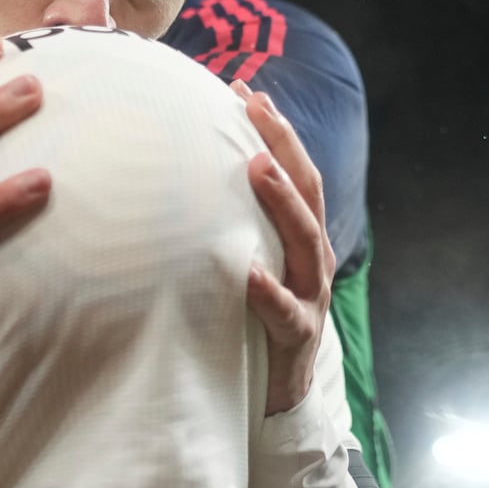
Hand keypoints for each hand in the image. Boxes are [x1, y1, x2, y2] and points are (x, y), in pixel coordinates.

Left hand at [233, 80, 335, 415]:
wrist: (276, 396)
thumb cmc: (250, 318)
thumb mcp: (243, 262)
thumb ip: (226, 224)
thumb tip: (176, 174)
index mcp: (300, 238)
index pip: (295, 172)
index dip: (276, 130)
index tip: (246, 91)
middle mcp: (312, 260)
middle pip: (308, 193)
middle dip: (284, 147)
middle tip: (255, 108)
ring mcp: (310, 298)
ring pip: (306, 242)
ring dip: (283, 202)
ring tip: (259, 168)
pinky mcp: (298, 338)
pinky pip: (285, 313)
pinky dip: (268, 290)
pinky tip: (247, 272)